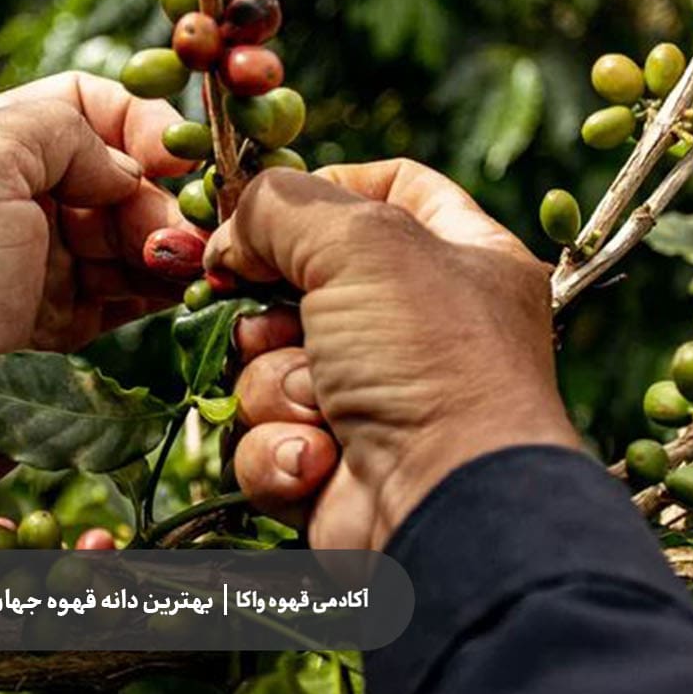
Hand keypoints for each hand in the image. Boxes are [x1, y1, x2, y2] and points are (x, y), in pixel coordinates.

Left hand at [0, 71, 197, 369]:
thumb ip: (61, 131)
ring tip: (192, 264)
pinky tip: (186, 287)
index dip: (136, 121)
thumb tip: (125, 173)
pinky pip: (126, 289)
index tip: (174, 156)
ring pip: (131, 234)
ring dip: (169, 243)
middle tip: (182, 231)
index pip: (83, 103)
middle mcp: (20, 194)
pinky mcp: (59, 315)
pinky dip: (160, 286)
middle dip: (159, 197)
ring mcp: (41, 256)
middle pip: (118, 175)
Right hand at [207, 160, 580, 550]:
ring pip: (270, 369)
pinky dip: (281, 450)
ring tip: (321, 408)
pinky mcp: (334, 472)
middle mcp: (423, 329)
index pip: (393, 187)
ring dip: (278, 388)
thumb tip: (229, 238)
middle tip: (277, 323)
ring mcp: (378, 403)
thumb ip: (283, 207)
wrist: (444, 506)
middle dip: (271, 311)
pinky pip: (268, 440)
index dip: (326, 190)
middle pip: (305, 285)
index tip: (264, 210)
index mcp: (463, 258)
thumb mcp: (362, 242)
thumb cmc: (429, 358)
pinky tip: (318, 462)